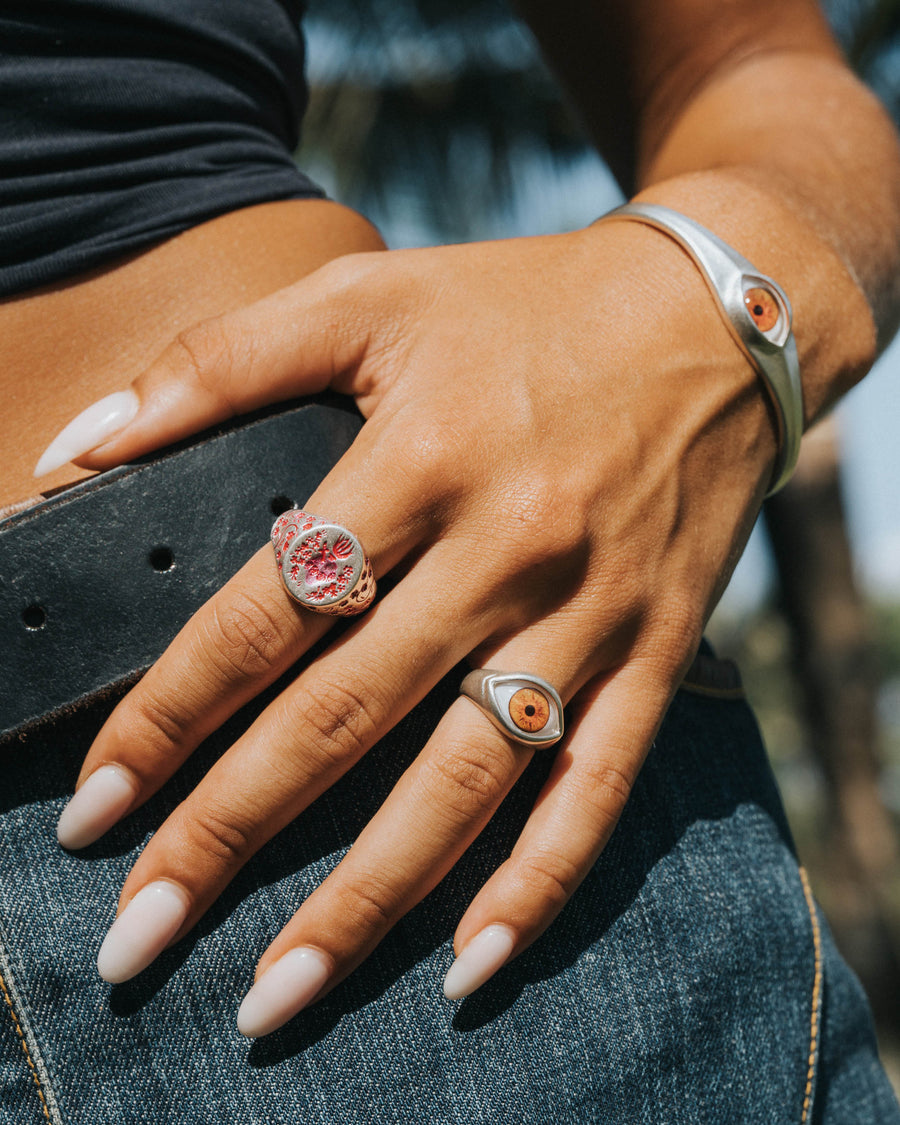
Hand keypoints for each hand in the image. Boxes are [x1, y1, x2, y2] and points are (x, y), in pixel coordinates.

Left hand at [51, 221, 774, 1035]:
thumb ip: (213, 367)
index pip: (266, 613)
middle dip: (229, 836)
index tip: (95, 807)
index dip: (168, 714)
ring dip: (365, 899)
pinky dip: (540, 884)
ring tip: (272, 993)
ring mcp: (589, 611)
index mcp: (421, 459)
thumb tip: (72, 454)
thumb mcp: (366, 298)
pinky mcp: (656, 652)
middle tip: (136, 938)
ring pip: (465, 781)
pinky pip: (600, 789)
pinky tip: (469, 967)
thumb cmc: (522, 305)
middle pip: (345, 718)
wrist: (710, 321)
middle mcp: (506, 549)